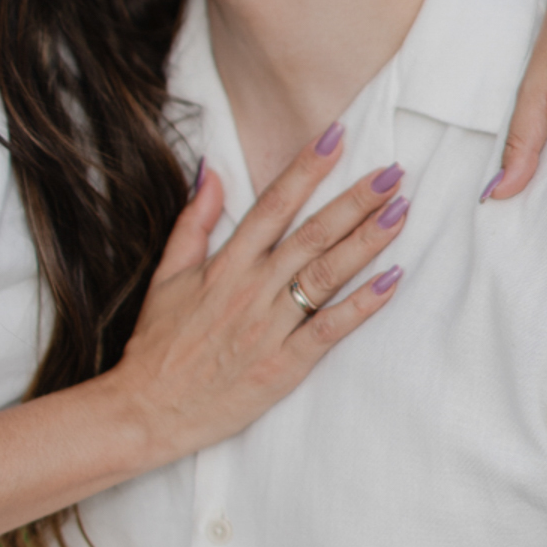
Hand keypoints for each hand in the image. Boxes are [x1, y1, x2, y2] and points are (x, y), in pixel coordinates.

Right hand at [114, 127, 405, 465]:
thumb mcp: (167, 275)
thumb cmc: (158, 344)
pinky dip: (362, 304)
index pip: (273, 204)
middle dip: (355, 200)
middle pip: (312, 234)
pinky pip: (330, 329)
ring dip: (367, 241)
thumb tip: (212, 169)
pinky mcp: (283, 365)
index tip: (336, 136)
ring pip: (326, 275)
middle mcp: (250, 289)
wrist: (146, 409)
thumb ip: (193, 221)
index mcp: (224, 265)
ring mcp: (269, 327)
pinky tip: (392, 280)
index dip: (306, 168)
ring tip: (401, 211)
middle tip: (393, 172)